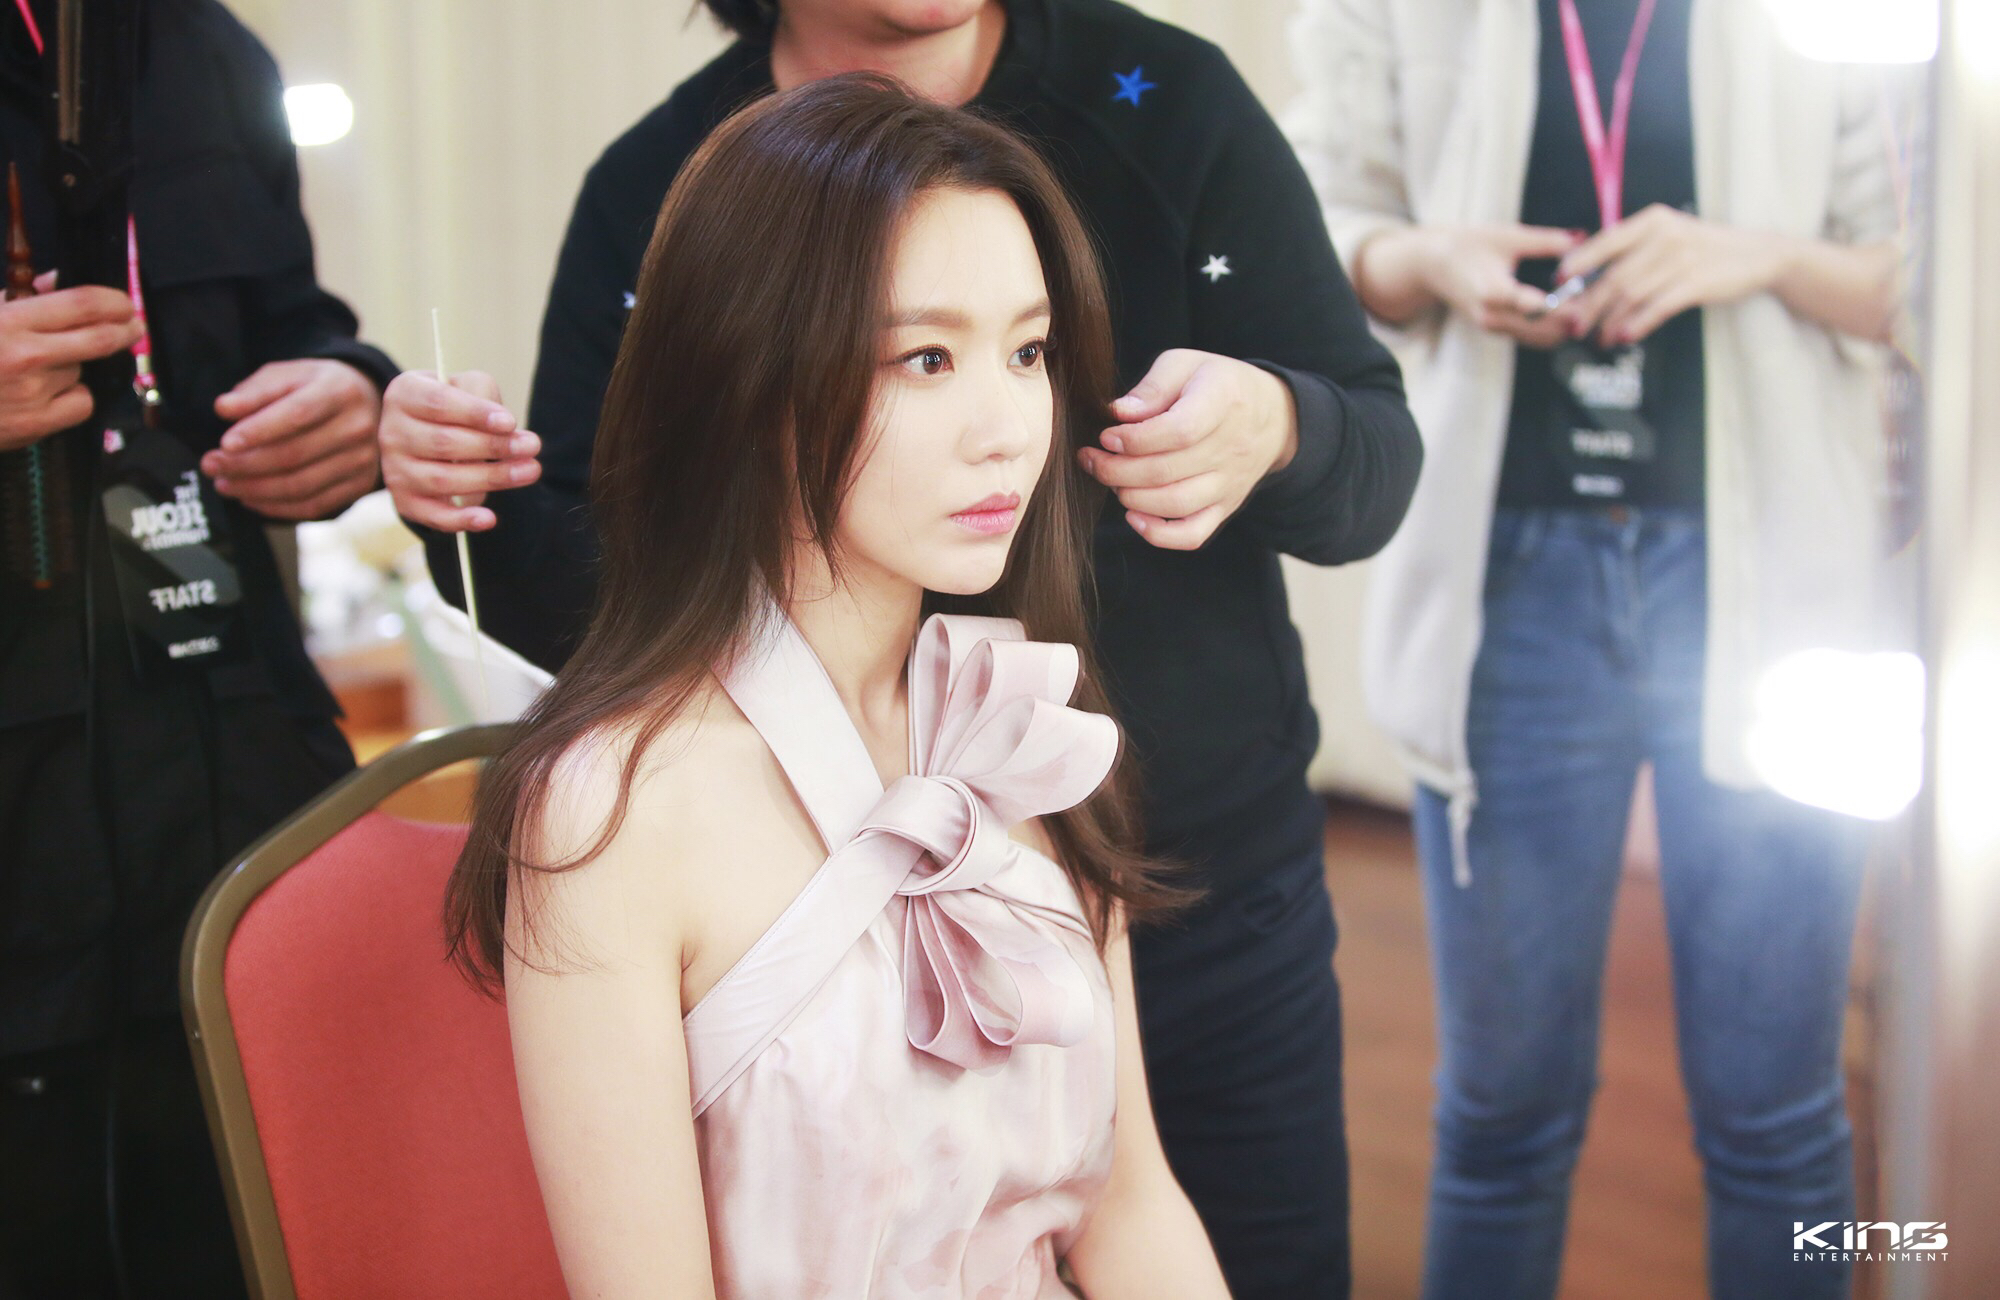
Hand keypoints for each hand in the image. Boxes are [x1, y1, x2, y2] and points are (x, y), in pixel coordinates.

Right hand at [0, 271, 141, 450]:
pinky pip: (82, 403)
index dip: (115, 301)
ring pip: (82, 370)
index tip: (125, 302)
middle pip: (102, 339)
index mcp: (10, 322)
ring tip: (41, 365)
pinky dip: (75, 395)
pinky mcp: (37, 425)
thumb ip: (17, 297)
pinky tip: (51, 391)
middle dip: (125, 330)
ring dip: (74, 364)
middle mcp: (28, 357)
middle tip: (133, 326)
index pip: (84, 304)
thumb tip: (57, 281)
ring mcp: (35, 393)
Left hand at [199, 359, 382, 520]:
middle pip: (295, 454)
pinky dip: (276, 507)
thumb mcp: (289, 375)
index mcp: (339, 390)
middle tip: (210, 465)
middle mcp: (358, 427)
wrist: (366, 405)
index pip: (297, 414)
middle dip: (245, 464)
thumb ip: (256, 390)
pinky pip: (314, 506)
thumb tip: (224, 408)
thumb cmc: (316, 388)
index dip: (259, 431)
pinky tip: (249, 498)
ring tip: (223, 484)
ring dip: (255, 489)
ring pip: (301, 485)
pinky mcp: (359, 485)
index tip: (224, 444)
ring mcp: (363, 460)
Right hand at [377, 368, 538, 531]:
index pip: (438, 403)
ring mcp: (396, 470)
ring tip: (529, 471)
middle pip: (444, 443)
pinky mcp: (405, 501)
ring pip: (442, 479)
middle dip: (493, 447)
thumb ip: (480, 393)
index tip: (510, 423)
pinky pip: (433, 515)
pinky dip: (461, 520)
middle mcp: (393, 433)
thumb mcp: (464, 384)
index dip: (475, 413)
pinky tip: (489, 519)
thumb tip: (505, 429)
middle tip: (532, 446)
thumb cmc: (454, 405)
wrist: (426, 433)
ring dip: (491, 478)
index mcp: (404, 395)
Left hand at [1077, 349, 1294, 550]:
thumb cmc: (1216, 384)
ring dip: (1130, 497)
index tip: (1106, 436)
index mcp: (1223, 401)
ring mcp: (1230, 483)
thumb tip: (1117, 413)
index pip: (1178, 431)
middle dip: (1116, 469)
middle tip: (1091, 458)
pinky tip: (1133, 516)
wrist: (1272, 416)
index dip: (1134, 439)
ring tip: (1110, 479)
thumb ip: (1152, 386)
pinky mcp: (1225, 507)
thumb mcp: (1186, 364)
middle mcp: (1231, 448)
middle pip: (1166, 472)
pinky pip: (1193, 535)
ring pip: (1175, 504)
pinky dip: (1158, 534)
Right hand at [1419, 224, 1581, 346]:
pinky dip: (1554, 329)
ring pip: (1540, 339)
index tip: (1588, 301)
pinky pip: (1532, 338)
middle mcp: (1491, 316)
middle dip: (1571, 320)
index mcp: (1492, 291)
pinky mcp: (1497, 331)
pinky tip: (1572, 313)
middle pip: (1541, 330)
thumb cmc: (1470, 245)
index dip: (1562, 307)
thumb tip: (1581, 239)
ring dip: (1565, 328)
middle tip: (1598, 302)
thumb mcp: (1507, 236)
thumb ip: (1545, 240)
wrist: (1434, 266)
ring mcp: (1493, 327)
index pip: (1531, 306)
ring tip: (1590, 308)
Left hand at [1558, 204, 1783, 345]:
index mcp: (1652, 221)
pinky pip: (1657, 307)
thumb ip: (1634, 250)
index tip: (1559, 284)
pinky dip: (1637, 324)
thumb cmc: (1704, 249)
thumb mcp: (1669, 236)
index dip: (1578, 264)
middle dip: (1589, 305)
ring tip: (1598, 338)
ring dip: (1609, 321)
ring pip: (1631, 295)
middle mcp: (1664, 235)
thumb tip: (1590, 278)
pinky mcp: (1697, 283)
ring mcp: (1681, 259)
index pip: (1605, 242)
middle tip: (1573, 326)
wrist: (1758, 255)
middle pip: (1614, 276)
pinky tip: (1624, 336)